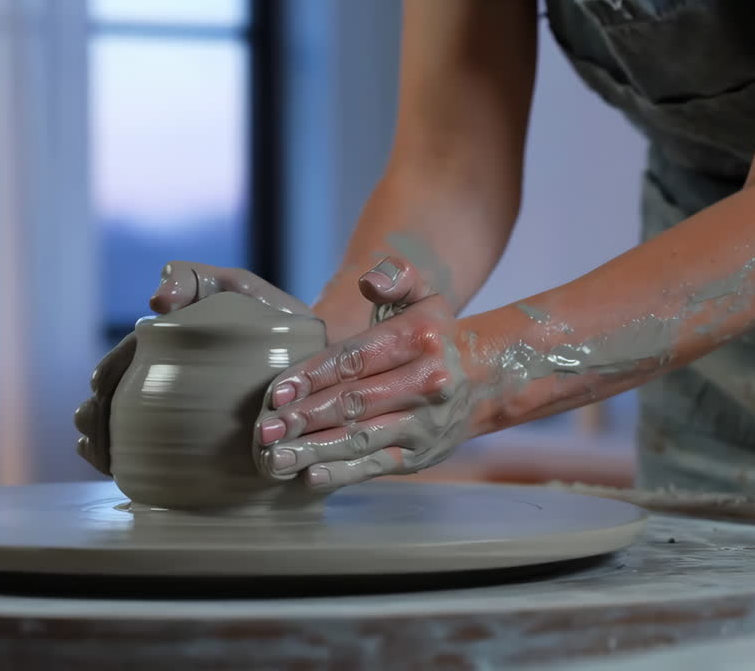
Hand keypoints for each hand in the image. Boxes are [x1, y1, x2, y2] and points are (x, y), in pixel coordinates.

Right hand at [74, 261, 314, 475]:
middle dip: (94, 414)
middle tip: (92, 427)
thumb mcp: (238, 288)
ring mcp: (179, 417)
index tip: (98, 388)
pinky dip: (126, 463)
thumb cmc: (277, 319)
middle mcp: (167, 385)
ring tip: (99, 451)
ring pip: (125, 432)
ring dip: (101, 441)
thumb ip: (194, 279)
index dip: (105, 376)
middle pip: (114, 400)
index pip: (123, 362)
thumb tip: (155, 301)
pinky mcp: (201, 449)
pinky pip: (156, 459)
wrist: (322, 363)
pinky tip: (115, 470)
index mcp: (167, 349)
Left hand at [252, 256, 478, 489]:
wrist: (489, 379)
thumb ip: (397, 278)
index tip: (277, 391)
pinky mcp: (421, 455)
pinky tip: (310, 477)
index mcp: (418, 340)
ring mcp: (424, 424)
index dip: (313, 376)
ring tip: (275, 457)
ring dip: (314, 450)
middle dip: (305, 417)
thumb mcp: (425, 295)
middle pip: (354, 402)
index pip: (356, 359)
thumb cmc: (436, 335)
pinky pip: (378, 465)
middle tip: (265, 428)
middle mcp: (425, 383)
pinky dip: (344, 473)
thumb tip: (370, 279)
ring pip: (361, 438)